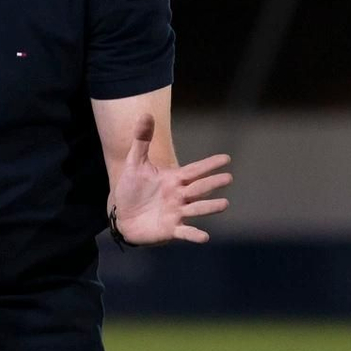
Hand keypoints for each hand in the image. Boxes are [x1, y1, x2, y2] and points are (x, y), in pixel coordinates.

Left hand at [110, 113, 231, 244]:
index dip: (209, 164)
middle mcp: (179, 196)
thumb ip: (142, 140)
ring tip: (225, 204)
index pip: (195, 170)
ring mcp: (177, 213)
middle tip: (228, 178)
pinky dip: (195, 235)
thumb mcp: (135, 163)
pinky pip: (186, 232)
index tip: (226, 158)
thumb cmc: (131, 189)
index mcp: (174, 179)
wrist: (122, 216)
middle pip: (199, 188)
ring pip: (197, 209)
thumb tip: (146, 114)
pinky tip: (204, 236)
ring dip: (210, 207)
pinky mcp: (171, 230)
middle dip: (212, 183)